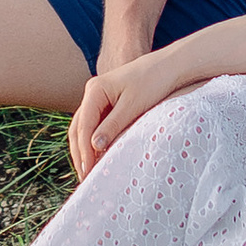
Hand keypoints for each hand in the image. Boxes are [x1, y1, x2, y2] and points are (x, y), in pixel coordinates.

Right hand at [70, 52, 195, 178]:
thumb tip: (94, 147)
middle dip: (79, 153)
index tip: (87, 172)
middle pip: (77, 128)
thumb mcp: (132, 106)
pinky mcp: (107, 104)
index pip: (83, 126)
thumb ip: (112, 126)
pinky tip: (98, 157)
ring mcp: (98, 98)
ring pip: (83, 127)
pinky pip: (94, 125)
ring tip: (88, 172)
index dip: (83, 151)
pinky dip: (93, 142)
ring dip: (84, 149)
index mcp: (95, 90)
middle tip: (84, 178)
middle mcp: (92, 93)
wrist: (168, 66)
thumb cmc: (152, 83)